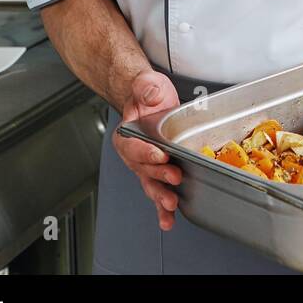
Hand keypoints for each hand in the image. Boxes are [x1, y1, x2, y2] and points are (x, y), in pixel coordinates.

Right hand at [113, 69, 181, 229]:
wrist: (150, 101)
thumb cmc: (148, 94)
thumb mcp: (147, 84)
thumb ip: (146, 87)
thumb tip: (149, 94)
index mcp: (127, 134)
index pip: (133, 146)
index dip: (146, 151)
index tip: (160, 154)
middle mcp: (134, 153)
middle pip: (143, 168)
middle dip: (158, 175)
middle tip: (174, 177)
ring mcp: (146, 165)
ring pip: (150, 183)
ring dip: (160, 196)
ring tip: (170, 205)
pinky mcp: (158, 171)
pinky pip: (159, 189)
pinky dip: (162, 207)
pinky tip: (168, 218)